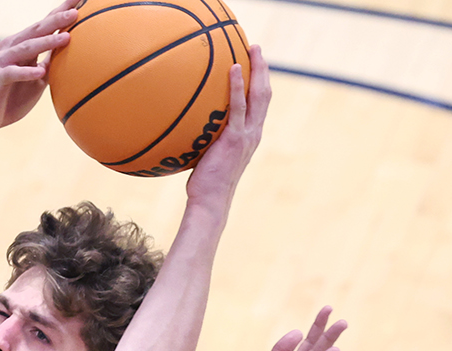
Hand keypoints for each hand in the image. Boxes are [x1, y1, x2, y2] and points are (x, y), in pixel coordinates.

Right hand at [0, 0, 80, 134]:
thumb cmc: (10, 98)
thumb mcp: (37, 79)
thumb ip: (50, 64)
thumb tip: (72, 52)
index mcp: (22, 46)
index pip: (44, 25)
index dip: (60, 13)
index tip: (79, 1)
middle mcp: (11, 49)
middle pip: (36, 30)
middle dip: (56, 20)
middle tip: (75, 12)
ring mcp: (2, 63)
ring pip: (26, 48)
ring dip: (46, 42)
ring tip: (66, 38)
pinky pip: (12, 73)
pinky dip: (26, 72)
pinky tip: (40, 72)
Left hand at [185, 45, 269, 207]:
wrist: (210, 201)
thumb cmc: (205, 184)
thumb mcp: (207, 156)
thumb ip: (205, 139)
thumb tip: (186, 126)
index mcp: (250, 136)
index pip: (260, 105)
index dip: (260, 83)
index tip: (255, 65)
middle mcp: (253, 133)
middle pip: (265, 94)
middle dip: (263, 69)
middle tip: (256, 48)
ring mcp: (246, 135)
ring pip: (258, 96)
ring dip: (257, 69)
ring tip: (252, 48)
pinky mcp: (235, 138)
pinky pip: (238, 106)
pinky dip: (237, 85)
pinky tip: (233, 68)